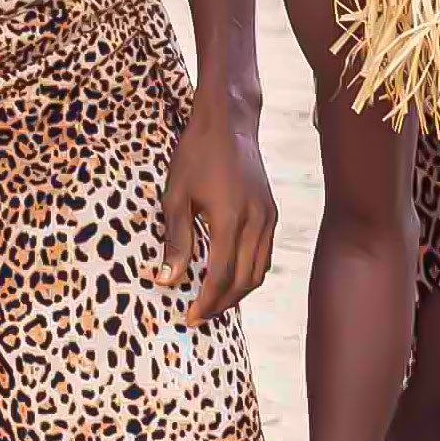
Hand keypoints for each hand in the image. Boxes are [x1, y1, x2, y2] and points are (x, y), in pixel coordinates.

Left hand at [155, 100, 277, 323]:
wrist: (228, 123)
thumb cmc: (196, 155)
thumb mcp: (176, 197)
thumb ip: (176, 241)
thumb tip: (167, 280)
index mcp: (230, 218)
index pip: (222, 276)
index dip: (206, 302)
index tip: (189, 317)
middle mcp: (256, 221)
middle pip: (245, 280)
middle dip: (222, 304)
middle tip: (198, 316)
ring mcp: (269, 217)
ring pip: (259, 271)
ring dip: (238, 293)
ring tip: (213, 302)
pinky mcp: (272, 212)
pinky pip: (264, 254)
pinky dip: (249, 273)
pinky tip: (230, 276)